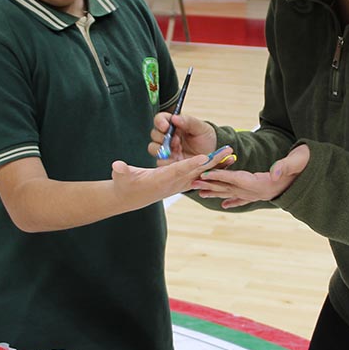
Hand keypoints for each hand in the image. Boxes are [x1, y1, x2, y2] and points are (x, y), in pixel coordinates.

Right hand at [110, 145, 235, 206]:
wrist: (131, 198)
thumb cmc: (125, 184)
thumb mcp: (122, 177)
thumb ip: (122, 171)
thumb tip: (117, 166)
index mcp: (161, 179)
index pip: (179, 170)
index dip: (192, 164)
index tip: (205, 157)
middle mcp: (173, 182)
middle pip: (196, 170)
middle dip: (212, 161)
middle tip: (228, 151)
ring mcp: (178, 184)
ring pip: (200, 172)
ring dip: (215, 164)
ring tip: (231, 154)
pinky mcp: (180, 182)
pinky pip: (198, 175)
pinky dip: (210, 169)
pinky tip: (222, 162)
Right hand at [150, 111, 218, 163]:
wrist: (211, 155)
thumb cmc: (206, 138)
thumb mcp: (200, 128)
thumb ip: (188, 121)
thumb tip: (174, 117)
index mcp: (173, 125)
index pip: (160, 119)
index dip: (160, 122)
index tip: (166, 127)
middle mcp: (167, 136)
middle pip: (154, 134)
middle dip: (162, 137)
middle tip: (177, 141)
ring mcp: (166, 149)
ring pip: (153, 148)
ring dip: (163, 149)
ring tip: (178, 150)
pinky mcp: (167, 161)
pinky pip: (159, 161)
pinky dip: (166, 161)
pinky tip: (177, 160)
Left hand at [191, 144, 309, 208]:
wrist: (315, 178)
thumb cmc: (307, 164)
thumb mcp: (299, 160)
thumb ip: (286, 165)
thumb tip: (274, 173)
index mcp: (264, 184)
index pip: (238, 179)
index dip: (221, 175)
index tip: (205, 172)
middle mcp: (260, 192)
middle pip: (230, 188)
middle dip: (211, 185)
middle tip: (192, 183)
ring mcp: (261, 195)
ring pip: (233, 193)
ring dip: (216, 193)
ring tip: (199, 192)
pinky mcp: (263, 194)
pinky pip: (244, 199)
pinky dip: (232, 200)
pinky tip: (223, 204)